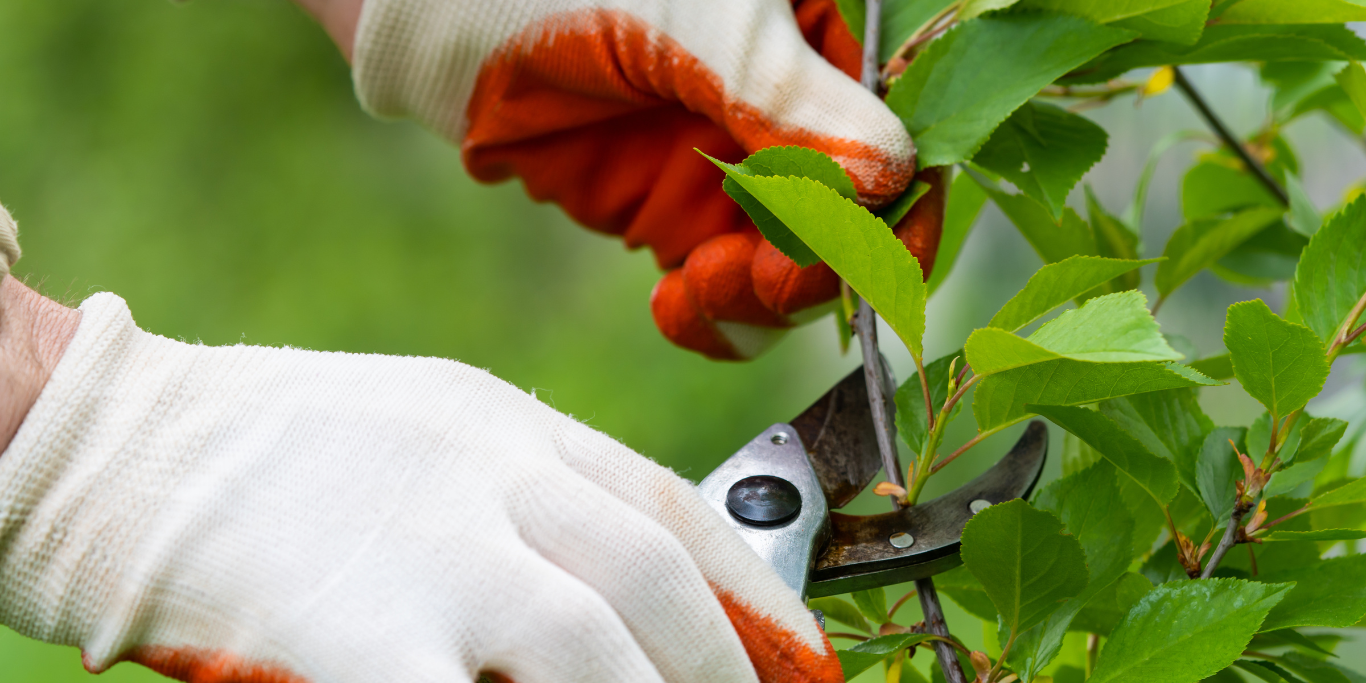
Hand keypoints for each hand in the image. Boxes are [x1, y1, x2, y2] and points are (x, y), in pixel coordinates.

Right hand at [0, 290, 841, 682]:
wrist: (129, 446)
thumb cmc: (279, 445)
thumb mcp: (432, 428)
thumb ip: (525, 492)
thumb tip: (617, 578)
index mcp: (507, 425)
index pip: (667, 505)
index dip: (751, 586)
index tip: (799, 648)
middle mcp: (487, 476)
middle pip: (646, 575)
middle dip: (718, 660)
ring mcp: (428, 550)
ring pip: (588, 640)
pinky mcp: (357, 627)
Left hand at [298, 0, 924, 358]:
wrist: (441, 19)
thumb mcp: (696, 20)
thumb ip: (787, 98)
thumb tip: (890, 177)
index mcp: (815, 40)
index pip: (892, 139)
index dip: (889, 214)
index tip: (851, 258)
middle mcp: (788, 111)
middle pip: (851, 224)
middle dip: (817, 268)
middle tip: (763, 280)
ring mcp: (733, 171)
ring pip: (794, 270)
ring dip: (764, 300)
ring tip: (704, 289)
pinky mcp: (677, 219)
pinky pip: (727, 293)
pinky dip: (717, 318)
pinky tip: (677, 305)